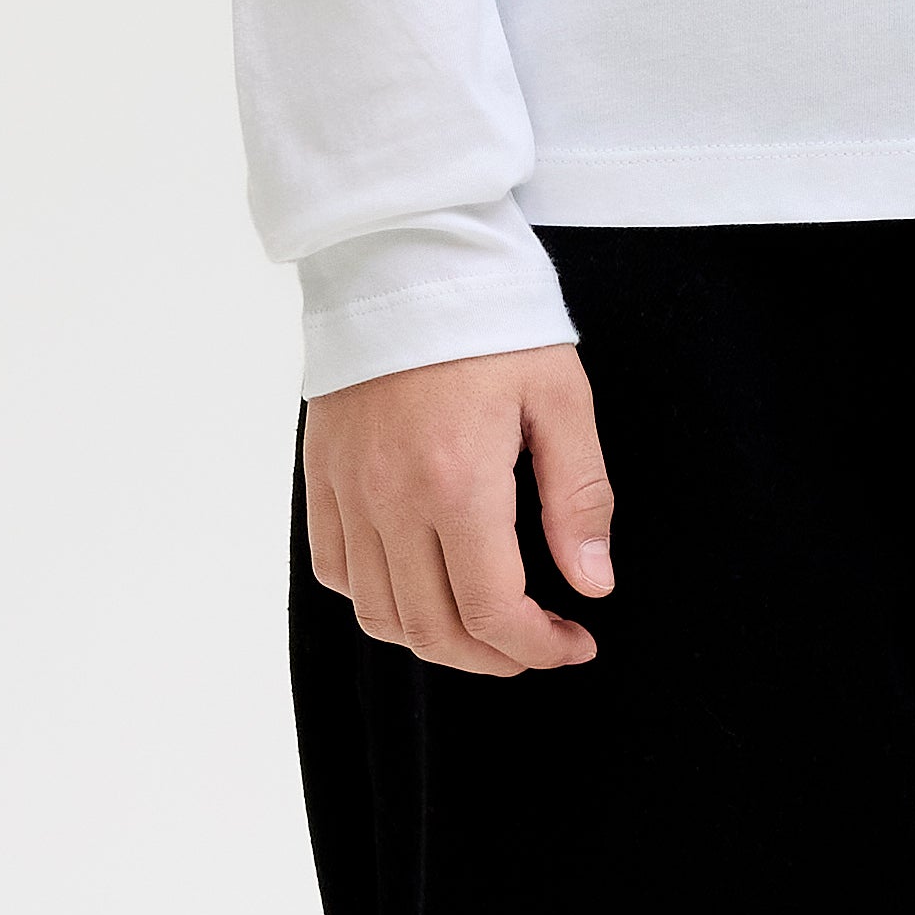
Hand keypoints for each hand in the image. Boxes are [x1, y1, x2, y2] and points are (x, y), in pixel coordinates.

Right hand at [302, 341, 613, 674]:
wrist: (403, 256)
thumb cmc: (491, 321)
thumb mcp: (560, 399)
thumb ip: (579, 498)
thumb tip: (593, 584)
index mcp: (457, 483)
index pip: (491, 612)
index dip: (539, 649)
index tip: (574, 644)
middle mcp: (391, 500)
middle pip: (433, 630)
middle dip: (494, 658)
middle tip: (537, 645)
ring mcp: (347, 491)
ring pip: (379, 613)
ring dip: (436, 641)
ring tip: (484, 627)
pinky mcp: (322, 475)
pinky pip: (334, 569)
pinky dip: (377, 599)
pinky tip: (420, 583)